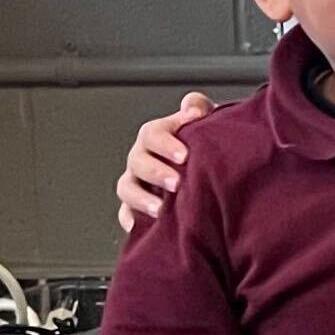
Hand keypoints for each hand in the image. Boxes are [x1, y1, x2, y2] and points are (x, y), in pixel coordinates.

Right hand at [115, 92, 216, 231]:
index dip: (165, 144)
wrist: (209, 165)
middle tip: (176, 183)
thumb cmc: (204, 141)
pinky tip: (137, 226)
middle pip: (137, 162)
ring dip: (141, 198)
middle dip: (155, 172)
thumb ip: (198, 108)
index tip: (184, 155)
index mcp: (156, 134)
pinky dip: (129, 218)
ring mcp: (136, 181)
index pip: (152, 134)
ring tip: (160, 209)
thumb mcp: (206, 119)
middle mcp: (142, 156)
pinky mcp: (136, 204)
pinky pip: (125, 212)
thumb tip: (193, 109)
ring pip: (127, 188)